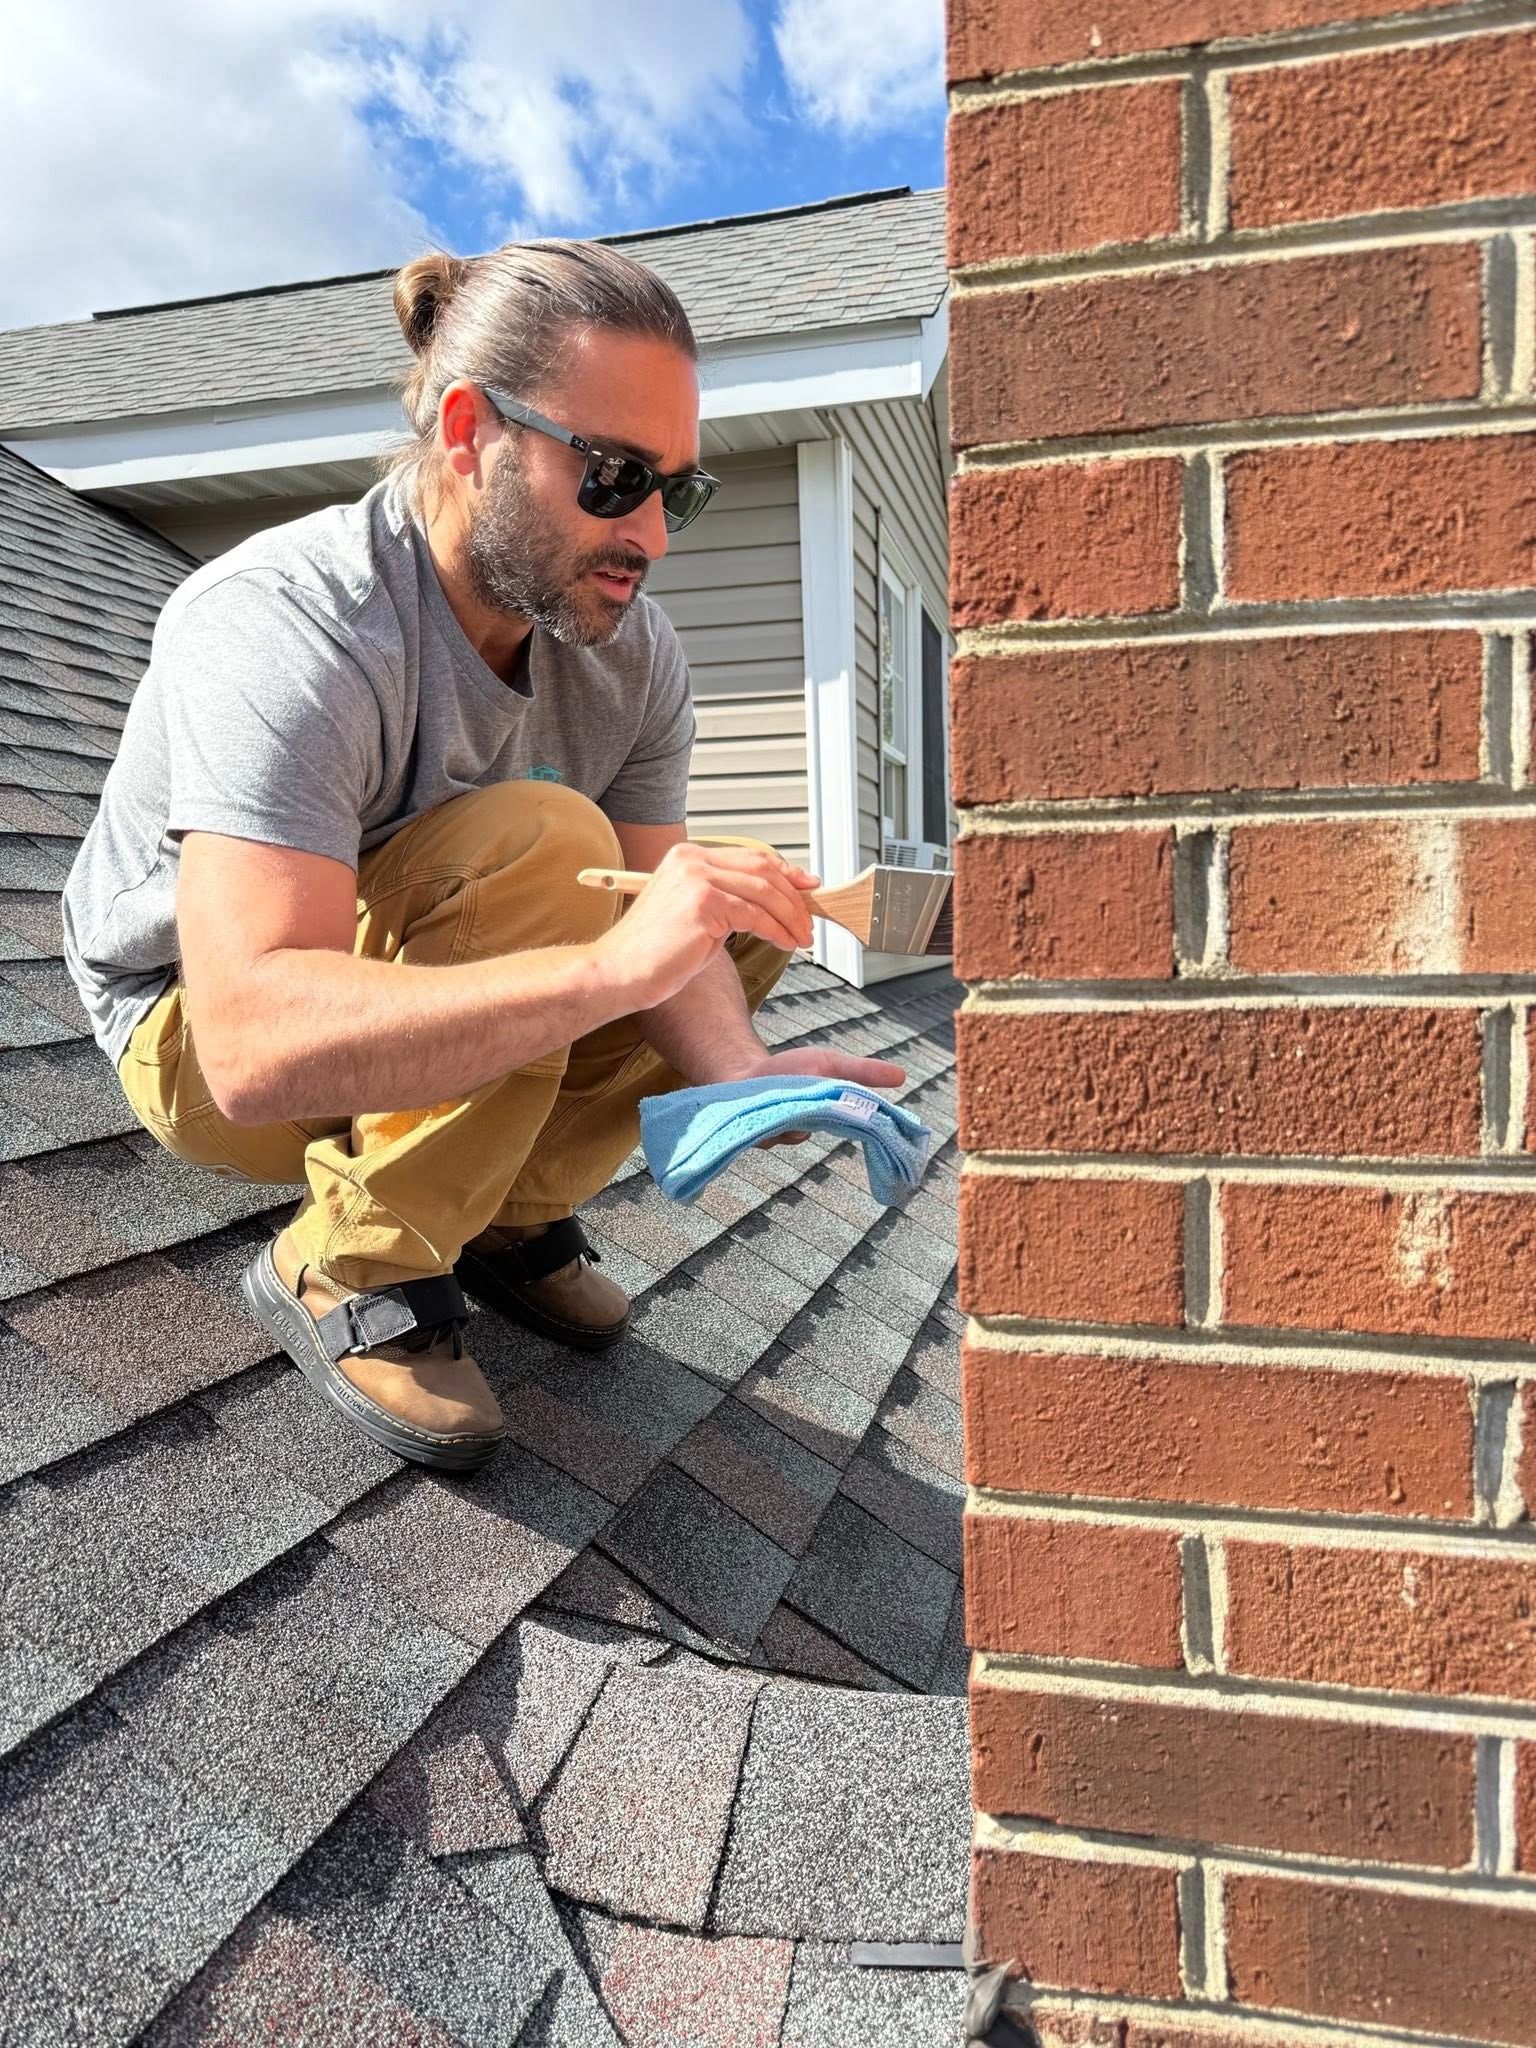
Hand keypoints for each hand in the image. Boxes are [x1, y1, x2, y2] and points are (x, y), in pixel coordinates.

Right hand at [592, 841, 820, 1009]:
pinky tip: (785, 943)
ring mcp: (697, 879)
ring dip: (790, 917)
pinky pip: (755, 915)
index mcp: (687, 856)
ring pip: (764, 892)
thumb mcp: (695, 914)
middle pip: (762, 869)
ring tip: (802, 937)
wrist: (619, 972)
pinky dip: (777, 930)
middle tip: (808, 921)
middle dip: (793, 896)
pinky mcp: (704, 904)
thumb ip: (727, 899)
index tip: (807, 886)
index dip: (785, 872)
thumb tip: (771, 902)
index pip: (750, 857)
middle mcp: (692, 860)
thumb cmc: (654, 953)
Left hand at [723, 1044, 907, 1149]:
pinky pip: (772, 1133)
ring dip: (796, 1113)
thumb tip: (903, 1076)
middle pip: (829, 1126)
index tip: (875, 1111)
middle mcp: (808, 1131)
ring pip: (798, 1132)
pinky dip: (772, 1119)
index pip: (858, 1123)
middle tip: (825, 1096)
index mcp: (830, 1116)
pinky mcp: (759, 1137)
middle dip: (828, 1111)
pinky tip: (767, 1107)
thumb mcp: (829, 1063)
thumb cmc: (789, 1070)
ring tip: (789, 1096)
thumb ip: (862, 1071)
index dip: (870, 1121)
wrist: (744, 1074)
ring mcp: (783, 1136)